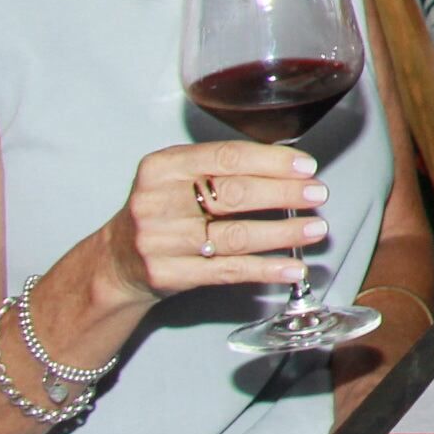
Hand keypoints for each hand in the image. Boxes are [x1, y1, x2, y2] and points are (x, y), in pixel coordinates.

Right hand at [104, 141, 326, 299]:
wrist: (116, 261)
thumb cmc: (160, 211)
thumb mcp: (175, 177)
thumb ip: (220, 168)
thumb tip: (287, 167)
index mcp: (162, 168)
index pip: (226, 158)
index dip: (272, 162)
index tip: (306, 166)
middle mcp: (158, 202)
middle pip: (234, 195)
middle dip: (284, 193)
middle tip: (317, 194)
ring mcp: (162, 241)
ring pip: (236, 236)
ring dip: (283, 233)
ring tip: (316, 229)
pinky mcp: (169, 275)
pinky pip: (228, 271)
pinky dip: (266, 269)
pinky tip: (293, 266)